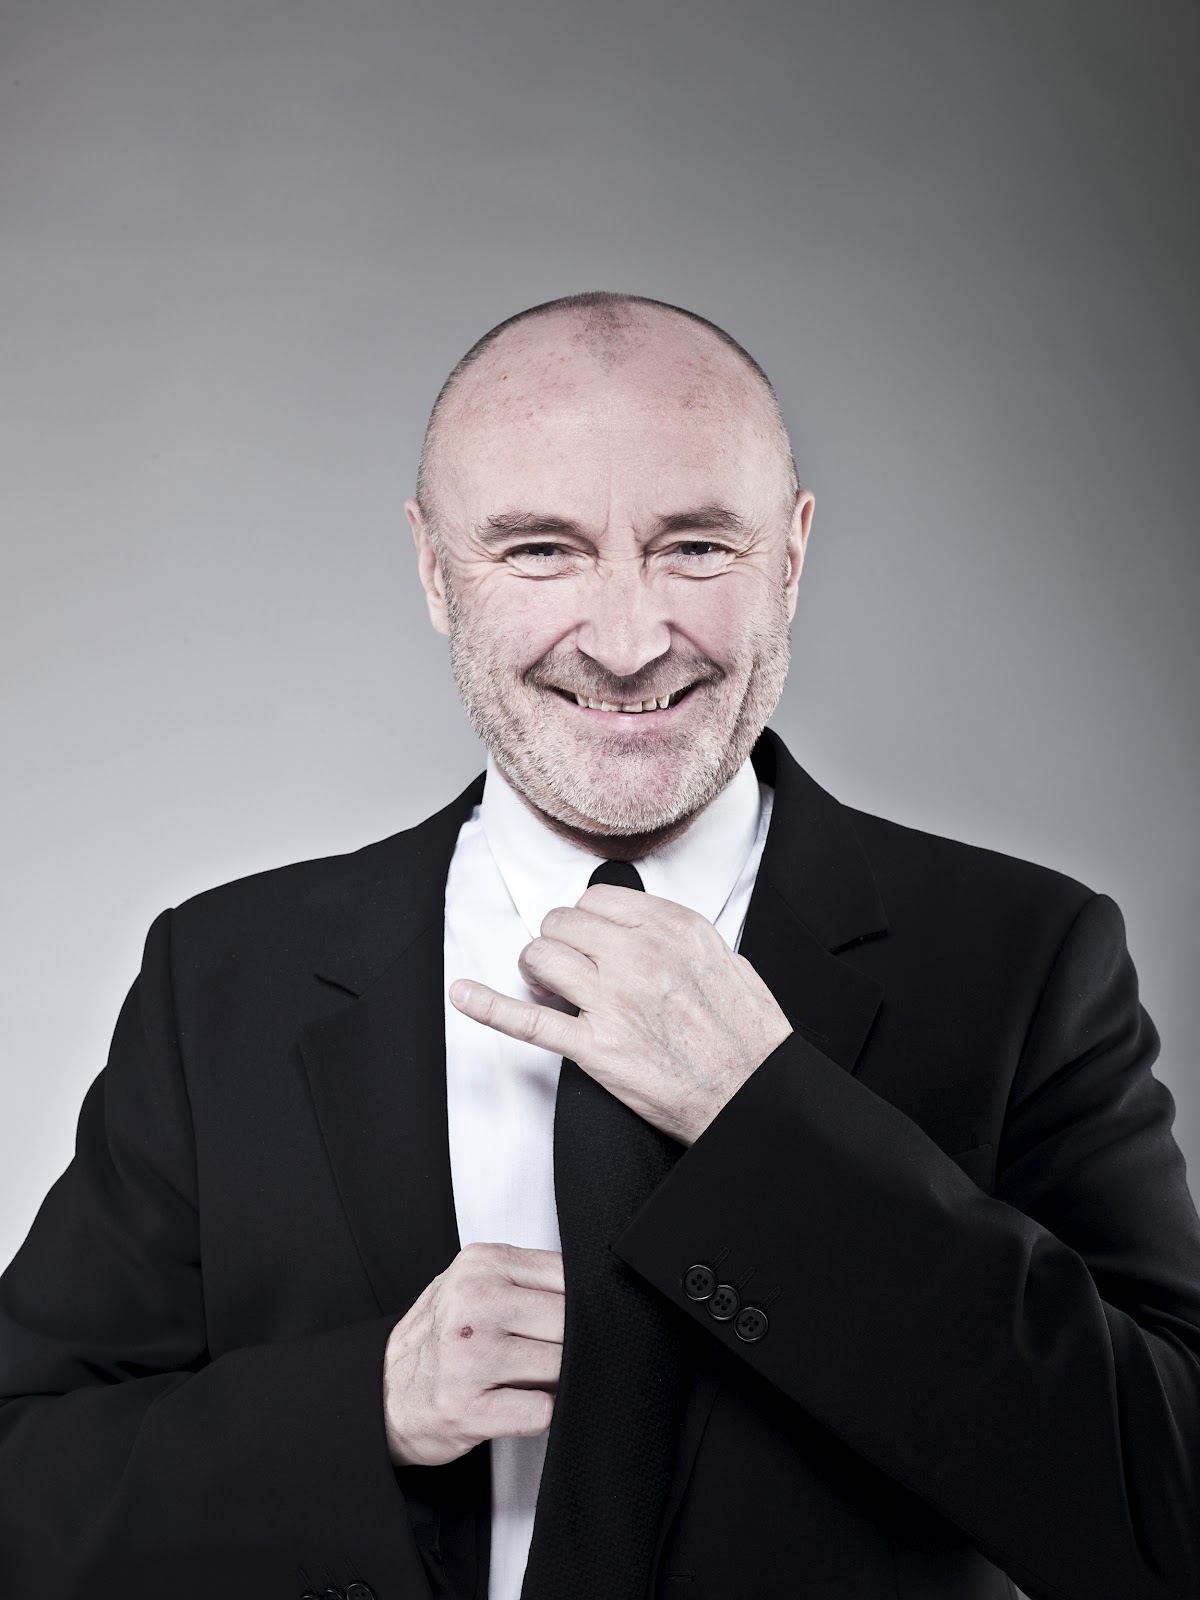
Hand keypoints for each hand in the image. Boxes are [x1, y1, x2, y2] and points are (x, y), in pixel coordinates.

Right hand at [383, 1241, 564, 1466]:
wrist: (381, 1395)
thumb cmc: (439, 1338)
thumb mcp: (472, 1285)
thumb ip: (525, 1279)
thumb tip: (595, 1292)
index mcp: (481, 1266)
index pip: (567, 1275)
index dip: (586, 1302)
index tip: (586, 1318)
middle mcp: (473, 1305)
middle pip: (567, 1320)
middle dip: (575, 1343)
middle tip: (559, 1354)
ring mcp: (468, 1357)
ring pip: (559, 1365)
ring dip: (560, 1379)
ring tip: (537, 1378)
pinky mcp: (466, 1408)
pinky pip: (540, 1410)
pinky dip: (542, 1412)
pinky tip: (522, 1404)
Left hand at [449, 886, 792, 1145]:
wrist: (755, 1098)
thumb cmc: (746, 1036)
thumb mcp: (724, 959)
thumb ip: (675, 935)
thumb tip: (638, 926)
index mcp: (674, 930)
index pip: (597, 900)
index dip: (586, 922)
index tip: (591, 941)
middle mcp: (640, 957)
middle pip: (562, 924)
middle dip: (559, 943)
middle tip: (571, 968)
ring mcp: (613, 1002)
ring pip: (541, 958)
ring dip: (537, 971)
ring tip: (551, 987)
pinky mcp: (596, 1049)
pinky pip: (529, 1020)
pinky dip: (489, 1007)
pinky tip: (464, 993)